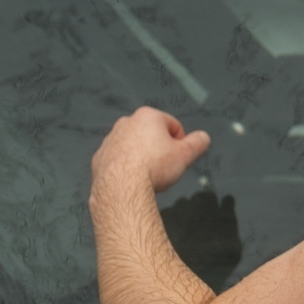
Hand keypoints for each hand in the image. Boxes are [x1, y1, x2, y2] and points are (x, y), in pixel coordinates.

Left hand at [92, 107, 211, 194]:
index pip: (173, 125)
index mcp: (148, 117)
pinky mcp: (100, 157)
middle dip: (160, 148)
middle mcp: (126, 123)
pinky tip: (133, 179)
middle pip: (151, 134)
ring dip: (142, 156)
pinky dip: (126, 166)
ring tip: (150, 174)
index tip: (180, 156)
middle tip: (166, 166)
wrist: (122, 187)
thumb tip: (203, 137)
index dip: (181, 142)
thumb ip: (198, 143)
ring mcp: (110, 139)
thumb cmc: (154, 167)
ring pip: (133, 146)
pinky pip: (118, 159)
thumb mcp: (186, 155)